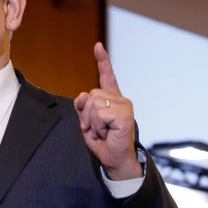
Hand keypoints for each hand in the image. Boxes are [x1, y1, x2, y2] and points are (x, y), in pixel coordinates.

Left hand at [74, 43, 140, 180]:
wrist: (115, 160)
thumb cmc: (104, 143)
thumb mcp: (88, 124)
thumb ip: (83, 108)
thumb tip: (81, 95)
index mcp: (112, 99)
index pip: (107, 76)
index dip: (102, 61)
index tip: (98, 47)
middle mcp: (120, 99)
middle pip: (91, 95)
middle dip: (86, 115)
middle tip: (95, 129)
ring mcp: (124, 105)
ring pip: (93, 104)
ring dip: (92, 122)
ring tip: (102, 132)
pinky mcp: (125, 115)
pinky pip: (100, 115)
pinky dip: (98, 127)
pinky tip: (107, 133)